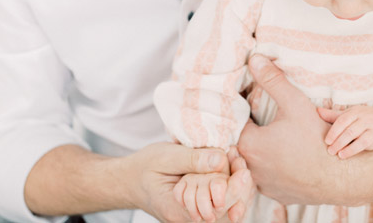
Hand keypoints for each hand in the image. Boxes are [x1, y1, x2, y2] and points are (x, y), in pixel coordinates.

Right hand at [122, 142, 252, 222]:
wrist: (128, 180)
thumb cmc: (144, 167)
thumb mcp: (165, 157)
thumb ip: (192, 159)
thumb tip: (221, 158)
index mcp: (179, 210)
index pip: (216, 208)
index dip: (234, 190)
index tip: (243, 170)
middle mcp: (188, 219)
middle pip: (226, 211)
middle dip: (240, 188)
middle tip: (243, 163)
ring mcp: (193, 215)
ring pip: (225, 208)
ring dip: (236, 187)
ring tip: (238, 162)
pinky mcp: (197, 208)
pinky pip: (218, 203)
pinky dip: (227, 186)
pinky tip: (230, 168)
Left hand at [237, 55, 344, 205]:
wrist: (340, 176)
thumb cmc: (316, 139)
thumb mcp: (294, 103)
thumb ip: (272, 80)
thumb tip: (255, 59)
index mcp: (249, 145)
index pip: (237, 123)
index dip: (246, 112)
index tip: (256, 107)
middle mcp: (250, 168)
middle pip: (243, 144)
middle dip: (253, 132)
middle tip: (269, 122)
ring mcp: (262, 184)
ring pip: (254, 163)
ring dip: (263, 152)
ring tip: (279, 140)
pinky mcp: (276, 194)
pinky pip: (268, 179)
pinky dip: (274, 169)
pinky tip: (289, 158)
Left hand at [318, 104, 372, 158]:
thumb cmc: (364, 119)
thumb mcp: (350, 115)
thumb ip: (334, 116)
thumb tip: (317, 111)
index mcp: (355, 111)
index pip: (342, 120)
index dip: (333, 130)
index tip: (327, 141)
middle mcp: (364, 117)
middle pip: (348, 129)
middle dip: (337, 140)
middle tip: (330, 150)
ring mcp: (371, 125)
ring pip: (356, 136)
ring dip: (345, 146)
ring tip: (337, 154)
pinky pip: (365, 142)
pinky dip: (354, 149)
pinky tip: (346, 154)